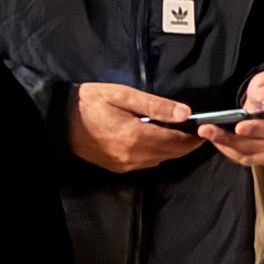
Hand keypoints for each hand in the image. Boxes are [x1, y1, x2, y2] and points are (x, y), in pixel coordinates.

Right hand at [68, 81, 202, 172]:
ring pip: (160, 160)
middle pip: (172, 154)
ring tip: (178, 132)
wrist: (59, 120)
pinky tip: (156, 139)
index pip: (177, 142)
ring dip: (173, 149)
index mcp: (137, 137)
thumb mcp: (123, 95)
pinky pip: (146, 163)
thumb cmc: (91, 101)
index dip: (194, 137)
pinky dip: (157, 153)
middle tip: (196, 130)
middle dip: (187, 144)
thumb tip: (186, 113)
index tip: (205, 128)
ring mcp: (125, 165)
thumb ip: (156, 105)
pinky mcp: (117, 168)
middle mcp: (133, 156)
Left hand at [201, 72, 263, 167]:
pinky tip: (216, 140)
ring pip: (251, 155)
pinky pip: (246, 159)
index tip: (238, 127)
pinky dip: (229, 152)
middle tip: (208, 130)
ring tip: (207, 134)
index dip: (259, 129)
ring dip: (227, 147)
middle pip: (261, 146)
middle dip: (233, 139)